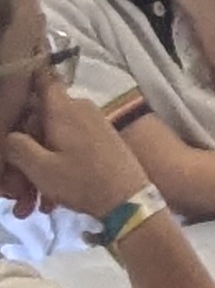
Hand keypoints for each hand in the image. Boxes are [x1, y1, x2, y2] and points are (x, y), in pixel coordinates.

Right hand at [0, 84, 151, 225]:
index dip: (26, 81)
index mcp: (63, 109)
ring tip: (28, 207)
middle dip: (21, 157)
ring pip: (51, 143)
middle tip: (13, 191)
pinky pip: (68, 152)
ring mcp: (92, 127)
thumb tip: (10, 134)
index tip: (12, 94)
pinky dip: (54, 174)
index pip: (42, 80)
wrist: (129, 202)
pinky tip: (46, 204)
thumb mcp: (39, 166)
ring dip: (35, 174)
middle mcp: (79, 111)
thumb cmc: (81, 181)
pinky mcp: (100, 143)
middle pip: (38, 123)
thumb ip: (16, 145)